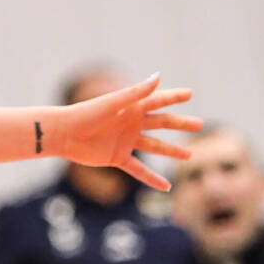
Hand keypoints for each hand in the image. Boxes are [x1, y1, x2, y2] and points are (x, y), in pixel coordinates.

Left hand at [50, 74, 201, 189]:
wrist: (64, 134)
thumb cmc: (86, 114)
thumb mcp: (113, 103)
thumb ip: (136, 92)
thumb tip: (158, 76)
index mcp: (131, 107)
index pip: (158, 100)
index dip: (173, 96)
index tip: (190, 93)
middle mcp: (131, 123)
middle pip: (161, 123)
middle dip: (180, 124)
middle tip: (200, 124)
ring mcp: (125, 141)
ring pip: (154, 147)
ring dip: (172, 152)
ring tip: (190, 156)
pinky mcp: (117, 158)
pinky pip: (138, 170)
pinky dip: (151, 178)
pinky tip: (166, 187)